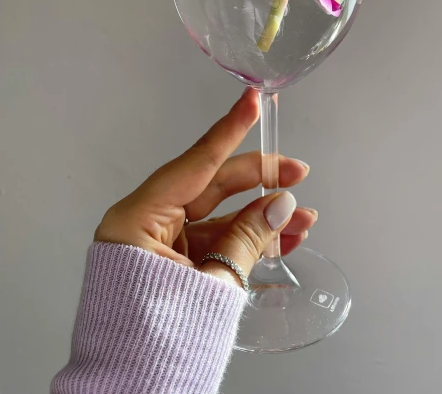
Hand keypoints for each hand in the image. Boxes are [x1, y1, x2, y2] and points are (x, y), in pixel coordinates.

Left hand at [94, 88, 316, 287]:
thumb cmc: (155, 341)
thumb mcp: (211, 284)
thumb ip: (249, 239)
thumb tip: (283, 205)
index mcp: (138, 219)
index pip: (194, 163)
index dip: (228, 130)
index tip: (251, 101)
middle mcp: (147, 226)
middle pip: (211, 188)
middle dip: (258, 182)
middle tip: (297, 174)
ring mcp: (162, 247)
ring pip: (220, 218)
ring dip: (262, 218)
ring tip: (303, 219)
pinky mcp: (176, 266)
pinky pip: (217, 244)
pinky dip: (249, 242)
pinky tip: (284, 240)